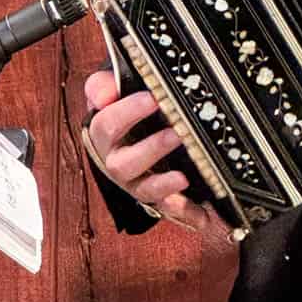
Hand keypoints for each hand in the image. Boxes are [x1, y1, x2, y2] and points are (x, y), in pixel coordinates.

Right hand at [83, 68, 226, 240]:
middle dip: (150, 150)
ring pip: (145, 190)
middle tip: (175, 134)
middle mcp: (119, 164)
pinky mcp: (162, 198)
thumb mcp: (115, 94)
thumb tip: (102, 94)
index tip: (151, 98)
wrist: (138, 135)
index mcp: (104, 138)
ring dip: (163, 185)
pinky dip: (185, 213)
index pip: (106, 126)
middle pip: (123, 165)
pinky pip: (172, 211)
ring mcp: (140, 183)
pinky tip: (199, 214)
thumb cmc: (127, 114)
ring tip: (182, 177)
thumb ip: (104, 87)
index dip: (127, 113)